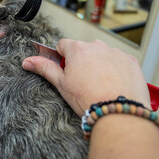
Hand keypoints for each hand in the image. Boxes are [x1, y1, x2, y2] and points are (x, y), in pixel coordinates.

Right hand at [22, 39, 149, 116]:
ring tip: (100, 86)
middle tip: (83, 82)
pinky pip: (119, 62)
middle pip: (84, 50)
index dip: (62, 58)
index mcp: (78, 49)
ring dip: (100, 65)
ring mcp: (116, 52)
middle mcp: (97, 46)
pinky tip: (114, 85)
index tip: (66, 71)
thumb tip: (28, 61)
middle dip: (82, 62)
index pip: (63, 45)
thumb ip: (44, 68)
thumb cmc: (87, 98)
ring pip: (102, 55)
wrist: (117, 113)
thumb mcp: (61, 84)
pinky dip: (116, 70)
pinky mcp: (131, 61)